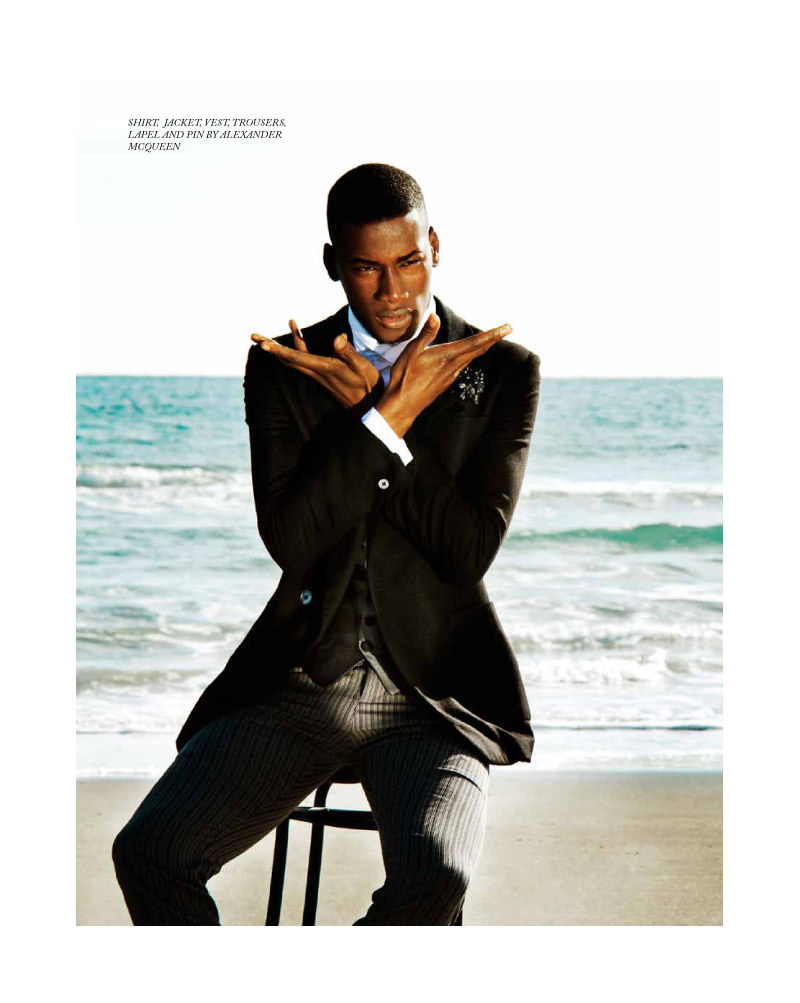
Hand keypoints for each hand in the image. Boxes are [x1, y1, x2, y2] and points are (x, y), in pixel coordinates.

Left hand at [251, 320, 380, 408]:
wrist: (369, 408)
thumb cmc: (368, 387)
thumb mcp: (363, 368)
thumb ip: (349, 353)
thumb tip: (337, 337)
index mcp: (324, 369)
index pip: (296, 358)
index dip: (279, 350)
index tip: (262, 344)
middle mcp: (316, 372)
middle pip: (287, 358)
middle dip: (270, 347)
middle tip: (253, 336)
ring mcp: (318, 374)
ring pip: (294, 358)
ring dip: (280, 346)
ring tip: (269, 333)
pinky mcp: (322, 375)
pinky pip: (304, 358)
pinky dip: (298, 346)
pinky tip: (299, 335)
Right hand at [376, 314, 511, 435]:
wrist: (403, 405)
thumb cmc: (404, 378)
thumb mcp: (411, 352)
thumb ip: (426, 334)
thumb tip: (435, 316)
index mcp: (446, 356)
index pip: (474, 343)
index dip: (492, 334)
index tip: (507, 328)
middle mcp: (453, 366)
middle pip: (478, 350)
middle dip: (493, 339)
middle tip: (507, 329)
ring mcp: (451, 375)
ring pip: (473, 357)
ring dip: (484, 347)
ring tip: (493, 338)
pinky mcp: (447, 381)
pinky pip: (465, 364)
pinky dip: (473, 355)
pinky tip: (472, 354)